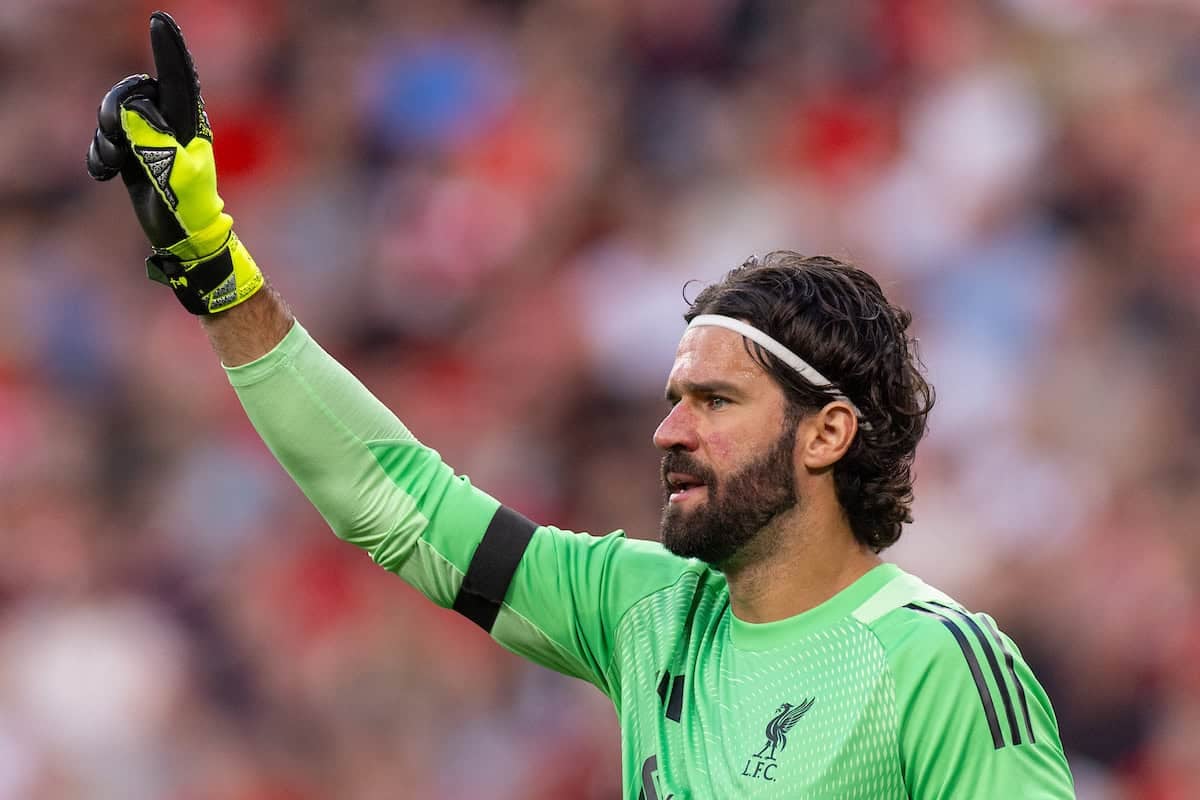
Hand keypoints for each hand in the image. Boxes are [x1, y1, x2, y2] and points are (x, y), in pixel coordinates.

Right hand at [87, 11, 263, 314]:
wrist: (185, 238)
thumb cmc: (186, 206)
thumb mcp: (172, 171)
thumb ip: (150, 137)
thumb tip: (129, 114)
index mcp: (189, 121)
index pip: (177, 76)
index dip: (168, 48)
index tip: (159, 21)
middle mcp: (171, 123)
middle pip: (131, 92)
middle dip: (114, 110)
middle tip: (116, 138)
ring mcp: (151, 137)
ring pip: (113, 117)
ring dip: (106, 140)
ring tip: (118, 164)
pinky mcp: (135, 152)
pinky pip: (105, 140)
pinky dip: (99, 155)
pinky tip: (105, 174)